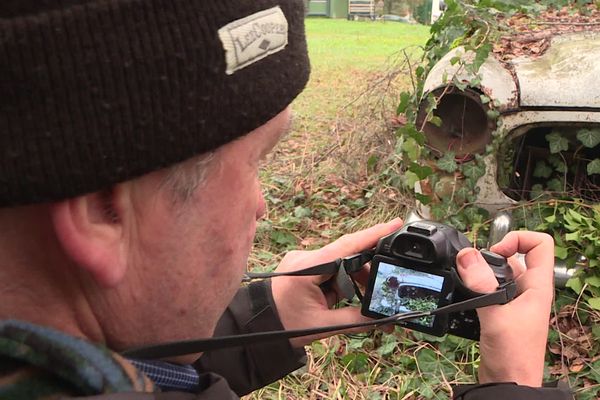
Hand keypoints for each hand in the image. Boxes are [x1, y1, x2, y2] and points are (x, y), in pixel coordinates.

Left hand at [271, 218, 403, 346]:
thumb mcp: (322, 326)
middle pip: (347, 256)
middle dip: (365, 272)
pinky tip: (338, 299)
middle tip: (380, 290)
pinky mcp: (301, 266)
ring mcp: (302, 260)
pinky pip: (329, 269)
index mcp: (309, 268)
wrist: (255, 327)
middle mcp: (306, 258)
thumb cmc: (282, 326)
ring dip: (350, 281)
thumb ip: (354, 321)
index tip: (396, 224)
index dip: (373, 234)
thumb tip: (381, 319)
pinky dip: (338, 282)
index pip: (348, 245)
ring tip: (355, 304)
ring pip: (339, 264)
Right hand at [456, 231, 554, 386]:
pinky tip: (462, 297)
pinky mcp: (499, 312)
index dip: (517, 239)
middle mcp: (526, 290)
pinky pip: (485, 290)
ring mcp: (513, 302)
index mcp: (537, 286)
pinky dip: (471, 289)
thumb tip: (467, 255)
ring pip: (494, 274)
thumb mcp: (496, 315)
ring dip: (477, 275)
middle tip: (470, 270)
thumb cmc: (513, 354)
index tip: (494, 252)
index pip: (540, 244)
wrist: (508, 383)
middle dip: (487, 258)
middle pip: (510, 257)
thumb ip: (481, 285)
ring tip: (465, 284)